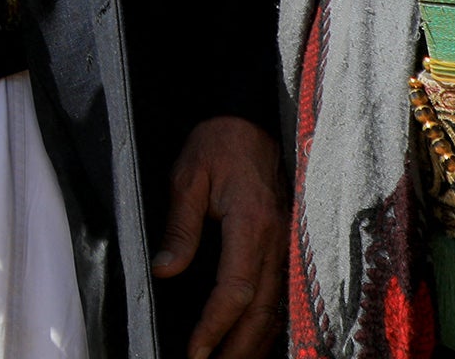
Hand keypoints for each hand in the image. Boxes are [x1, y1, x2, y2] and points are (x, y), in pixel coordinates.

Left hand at [154, 113, 286, 358]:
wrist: (250, 119)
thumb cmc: (218, 144)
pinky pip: (283, 293)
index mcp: (252, 224)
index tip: (195, 350)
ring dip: (255, 341)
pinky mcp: (289, 244)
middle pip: (262, 310)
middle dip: (237, 346)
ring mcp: (289, 244)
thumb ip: (180, 228)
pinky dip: (270, 321)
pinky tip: (255, 338)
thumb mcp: (188, 177)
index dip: (215, 325)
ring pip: (277, 307)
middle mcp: (278, 241)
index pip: (235, 290)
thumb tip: (165, 271)